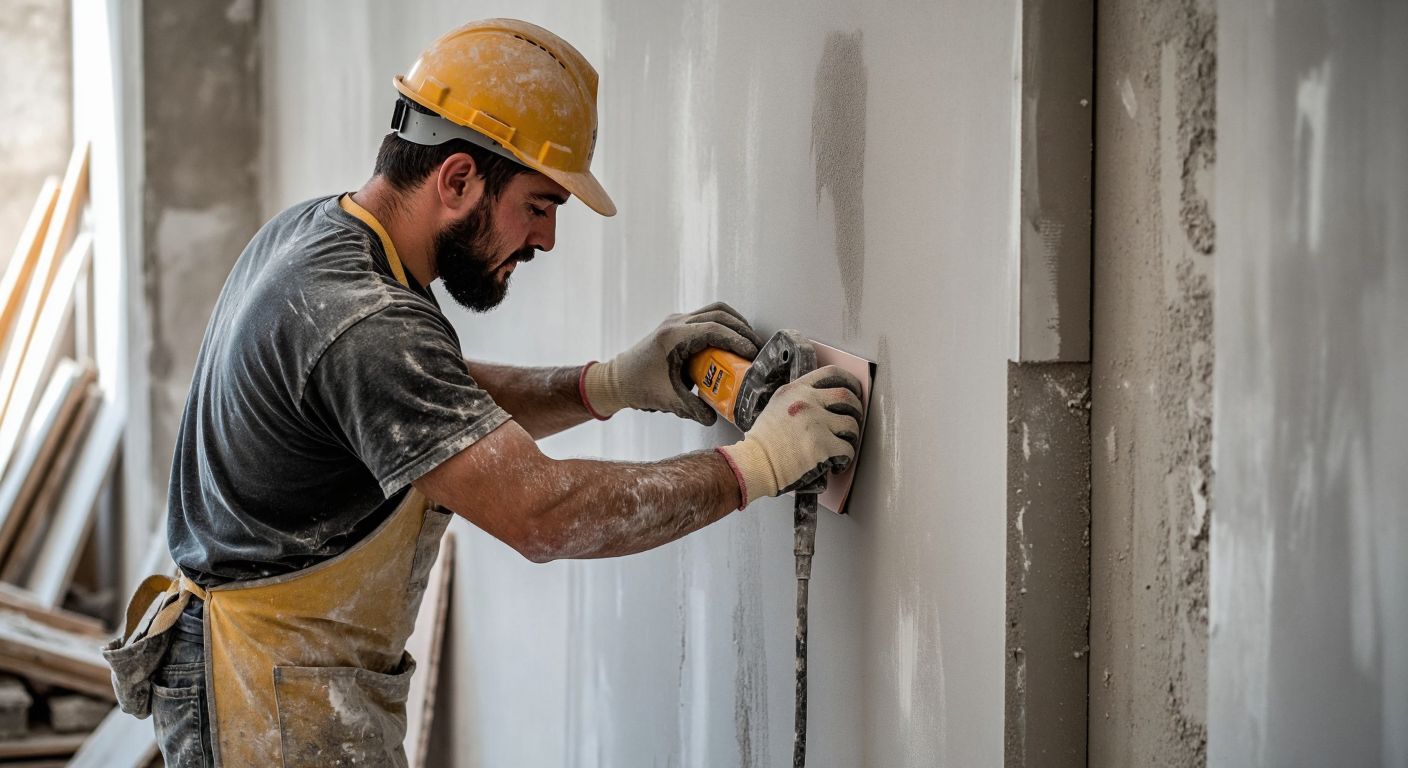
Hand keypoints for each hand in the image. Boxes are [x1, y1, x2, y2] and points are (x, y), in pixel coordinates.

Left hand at [581, 302, 764, 424]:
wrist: (617, 379)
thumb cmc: (638, 386)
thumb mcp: (669, 399)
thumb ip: (694, 409)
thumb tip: (715, 416)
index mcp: (673, 337)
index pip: (714, 329)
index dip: (737, 340)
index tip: (752, 353)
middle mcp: (675, 323)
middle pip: (719, 314)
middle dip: (742, 330)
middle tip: (757, 349)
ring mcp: (676, 320)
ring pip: (714, 310)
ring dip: (735, 324)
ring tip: (749, 343)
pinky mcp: (677, 325)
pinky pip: (707, 316)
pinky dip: (724, 325)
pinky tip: (732, 342)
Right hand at [715, 366, 863, 506]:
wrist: (755, 463)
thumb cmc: (763, 442)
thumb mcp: (777, 406)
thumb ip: (799, 399)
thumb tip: (824, 402)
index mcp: (796, 390)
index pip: (831, 373)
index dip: (850, 382)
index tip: (855, 391)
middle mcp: (807, 402)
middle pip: (847, 397)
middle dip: (856, 410)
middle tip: (853, 422)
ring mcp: (815, 423)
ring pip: (851, 424)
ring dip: (852, 437)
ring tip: (842, 445)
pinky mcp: (822, 445)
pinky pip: (847, 449)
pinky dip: (845, 459)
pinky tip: (835, 463)